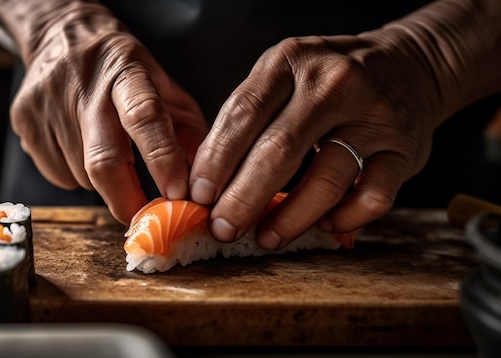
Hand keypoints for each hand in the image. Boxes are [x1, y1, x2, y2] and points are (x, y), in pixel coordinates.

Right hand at [0, 2, 208, 223]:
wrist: (62, 35)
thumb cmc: (125, 70)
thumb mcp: (165, 86)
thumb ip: (188, 132)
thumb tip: (199, 183)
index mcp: (126, 73)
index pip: (145, 117)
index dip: (162, 159)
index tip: (178, 193)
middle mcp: (84, 87)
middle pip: (103, 159)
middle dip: (126, 198)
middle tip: (142, 218)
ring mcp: (48, 104)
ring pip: (81, 174)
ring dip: (103, 184)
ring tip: (108, 154)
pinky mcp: (24, 120)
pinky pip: (57, 174)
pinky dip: (77, 177)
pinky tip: (81, 150)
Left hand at [189, 32, 443, 248]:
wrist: (408, 65)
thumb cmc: (328, 80)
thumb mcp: (286, 74)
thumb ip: (251, 117)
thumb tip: (209, 182)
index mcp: (290, 61)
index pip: (243, 114)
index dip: (215, 160)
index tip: (197, 196)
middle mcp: (332, 85)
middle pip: (279, 150)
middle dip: (242, 198)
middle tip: (222, 228)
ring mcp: (373, 117)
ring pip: (326, 180)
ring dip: (289, 218)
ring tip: (265, 237)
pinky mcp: (404, 150)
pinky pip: (372, 197)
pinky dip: (344, 219)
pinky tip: (323, 226)